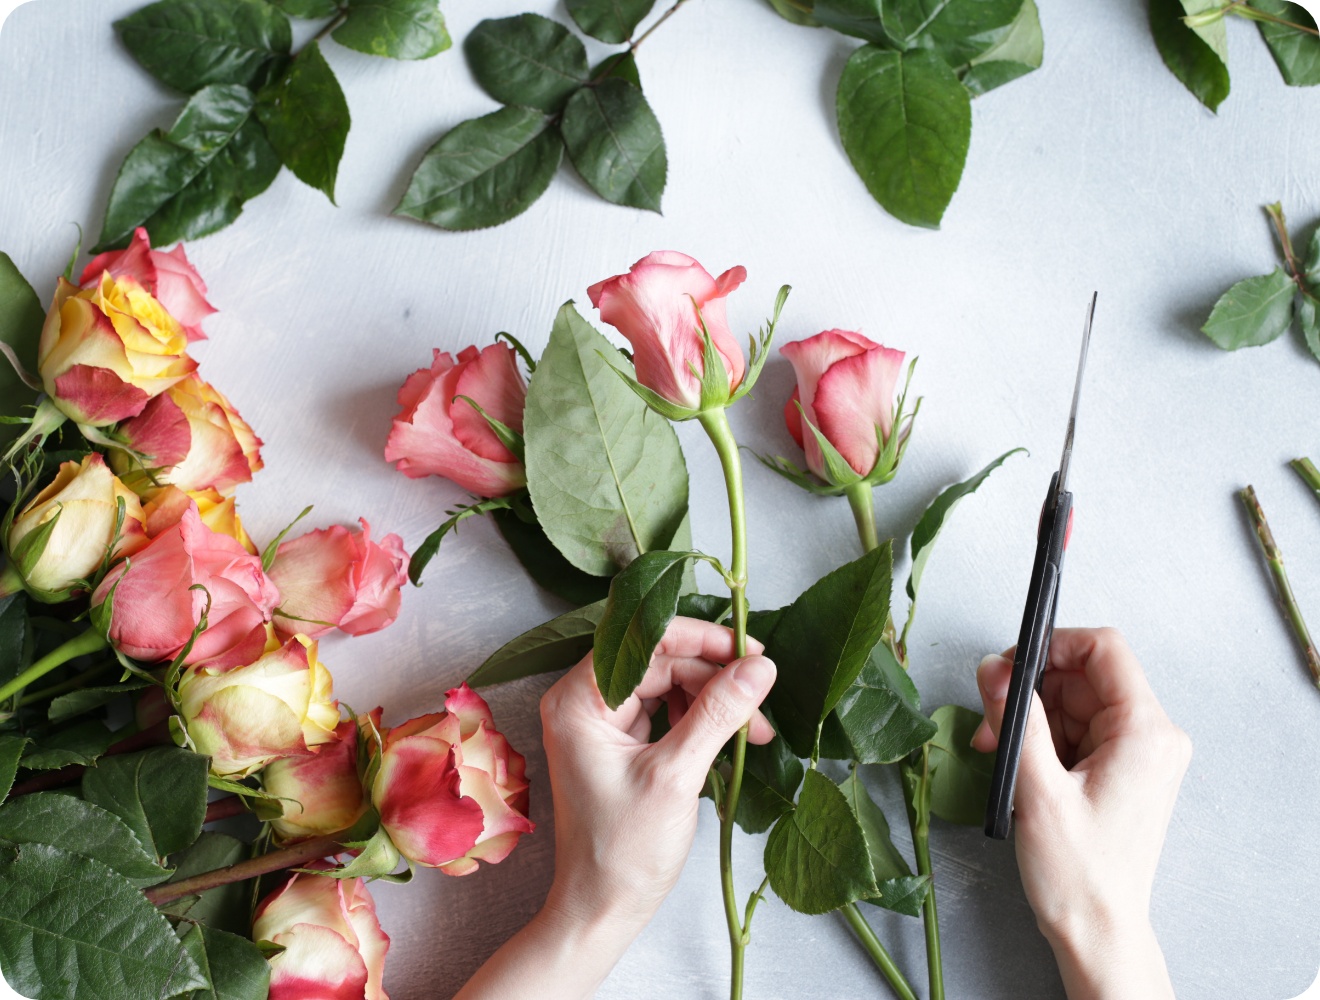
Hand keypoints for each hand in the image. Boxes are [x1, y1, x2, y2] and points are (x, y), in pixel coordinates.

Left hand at [455, 616, 775, 999]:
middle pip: (660, 662)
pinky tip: (728, 739)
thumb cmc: (623, 851)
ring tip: (751, 731)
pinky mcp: (618, 744)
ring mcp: (600, 723)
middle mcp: (582, 702)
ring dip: (712, 702)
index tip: (749, 651)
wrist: (602, 909)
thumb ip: (717, 714)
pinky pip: (664, 712)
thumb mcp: (676, 775)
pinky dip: (699, 721)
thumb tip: (759, 667)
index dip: (701, 640)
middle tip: (760, 699)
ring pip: (667, 685)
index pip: (646, 642)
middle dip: (714, 679)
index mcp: (578, 700)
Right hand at [972, 628, 1190, 999]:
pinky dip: (1039, 740)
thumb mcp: (1035, 788)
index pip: (1103, 649)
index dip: (1051, 646)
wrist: (1097, 930)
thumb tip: (993, 667)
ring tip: (1000, 754)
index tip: (1010, 666)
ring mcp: (1136, 753)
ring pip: (1071, 701)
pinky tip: (1017, 767)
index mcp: (1146, 732)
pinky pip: (1073, 729)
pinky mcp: (1118, 769)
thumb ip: (1014, 719)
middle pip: (1081, 676)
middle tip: (991, 721)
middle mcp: (1150, 736)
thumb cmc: (1079, 875)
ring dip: (1028, 718)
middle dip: (1028, 691)